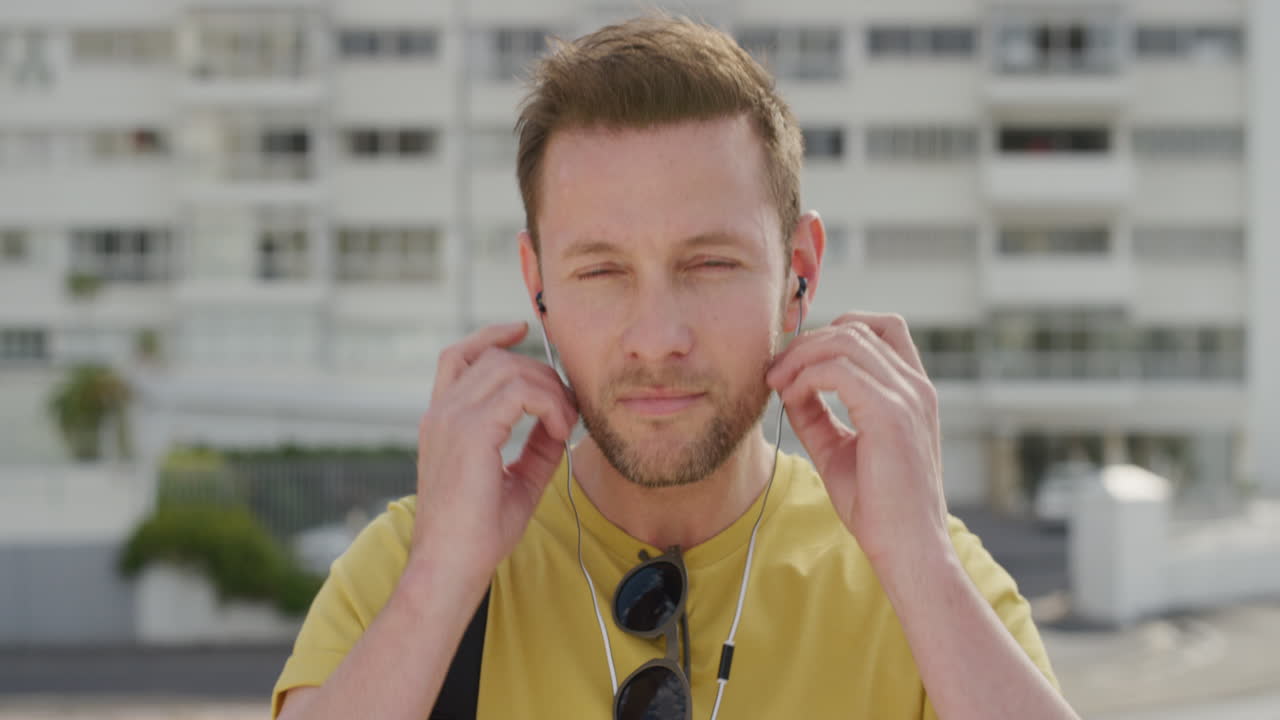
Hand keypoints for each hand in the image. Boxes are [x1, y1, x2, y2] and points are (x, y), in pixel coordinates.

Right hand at [413, 322, 577, 582]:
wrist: (450, 568)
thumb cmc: (477, 536)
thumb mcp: (517, 482)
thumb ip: (536, 448)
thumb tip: (562, 423)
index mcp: (442, 421)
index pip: (460, 356)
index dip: (491, 336)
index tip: (523, 331)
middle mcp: (442, 413)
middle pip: (496, 358)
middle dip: (542, 374)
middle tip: (568, 411)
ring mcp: (451, 419)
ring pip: (510, 368)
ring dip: (549, 390)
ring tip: (565, 425)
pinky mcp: (469, 432)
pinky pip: (520, 391)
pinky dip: (550, 405)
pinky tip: (561, 431)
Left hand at [766, 312, 946, 565]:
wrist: (908, 550)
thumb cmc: (878, 508)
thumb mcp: (839, 450)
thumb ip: (817, 416)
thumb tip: (787, 388)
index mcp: (913, 392)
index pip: (882, 328)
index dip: (835, 331)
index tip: (797, 362)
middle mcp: (916, 387)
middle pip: (857, 328)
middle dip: (808, 342)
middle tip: (774, 372)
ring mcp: (907, 397)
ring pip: (846, 340)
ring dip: (802, 355)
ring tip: (777, 383)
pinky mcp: (890, 414)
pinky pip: (838, 369)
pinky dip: (806, 376)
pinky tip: (790, 397)